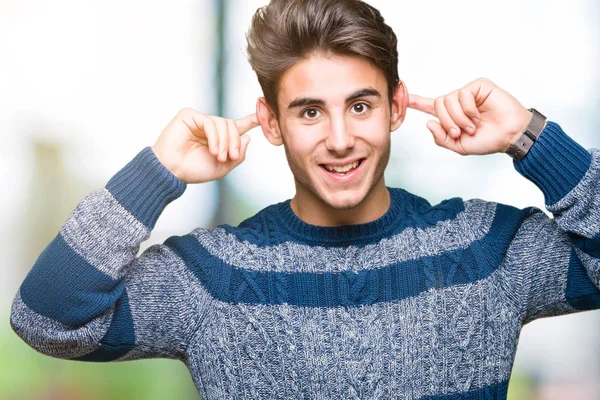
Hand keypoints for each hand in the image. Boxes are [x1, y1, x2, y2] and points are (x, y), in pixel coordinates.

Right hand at [152, 108, 258, 182]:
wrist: (172, 171)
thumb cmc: (193, 170)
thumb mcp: (223, 167)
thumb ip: (238, 154)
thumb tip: (248, 137)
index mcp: (219, 139)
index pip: (237, 127)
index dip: (251, 120)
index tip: (263, 114)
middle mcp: (210, 128)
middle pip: (232, 126)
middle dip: (235, 142)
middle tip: (231, 157)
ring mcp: (200, 120)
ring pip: (224, 123)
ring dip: (225, 142)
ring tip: (219, 156)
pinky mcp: (189, 116)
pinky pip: (210, 121)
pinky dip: (215, 137)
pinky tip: (212, 149)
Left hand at [408, 78, 531, 155]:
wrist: (510, 136)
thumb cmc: (488, 140)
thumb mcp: (459, 146)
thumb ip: (441, 138)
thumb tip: (428, 122)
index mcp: (451, 116)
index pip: (429, 106)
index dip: (415, 101)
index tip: (401, 94)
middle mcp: (457, 102)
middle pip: (437, 104)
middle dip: (447, 121)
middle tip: (460, 132)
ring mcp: (468, 93)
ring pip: (448, 100)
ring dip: (459, 118)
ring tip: (472, 126)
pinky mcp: (479, 86)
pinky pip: (462, 94)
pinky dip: (468, 109)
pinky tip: (478, 115)